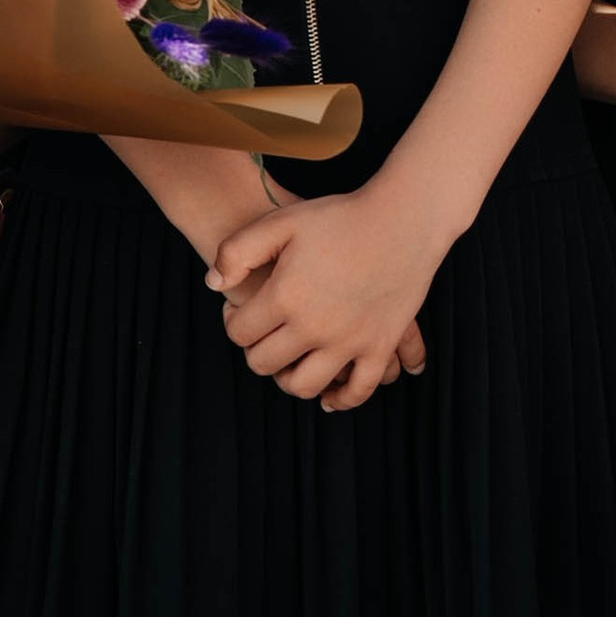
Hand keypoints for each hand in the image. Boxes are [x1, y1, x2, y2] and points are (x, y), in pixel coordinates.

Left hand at [209, 182, 434, 410]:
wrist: (402, 218)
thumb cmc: (339, 217)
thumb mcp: (280, 222)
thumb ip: (236, 251)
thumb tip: (213, 285)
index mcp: (285, 296)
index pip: (239, 332)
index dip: (232, 321)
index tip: (238, 310)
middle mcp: (314, 326)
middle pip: (264, 363)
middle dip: (255, 350)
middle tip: (262, 332)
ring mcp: (348, 341)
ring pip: (303, 385)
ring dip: (287, 378)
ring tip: (288, 359)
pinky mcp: (379, 347)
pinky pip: (357, 390)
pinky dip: (340, 399)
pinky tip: (329, 395)